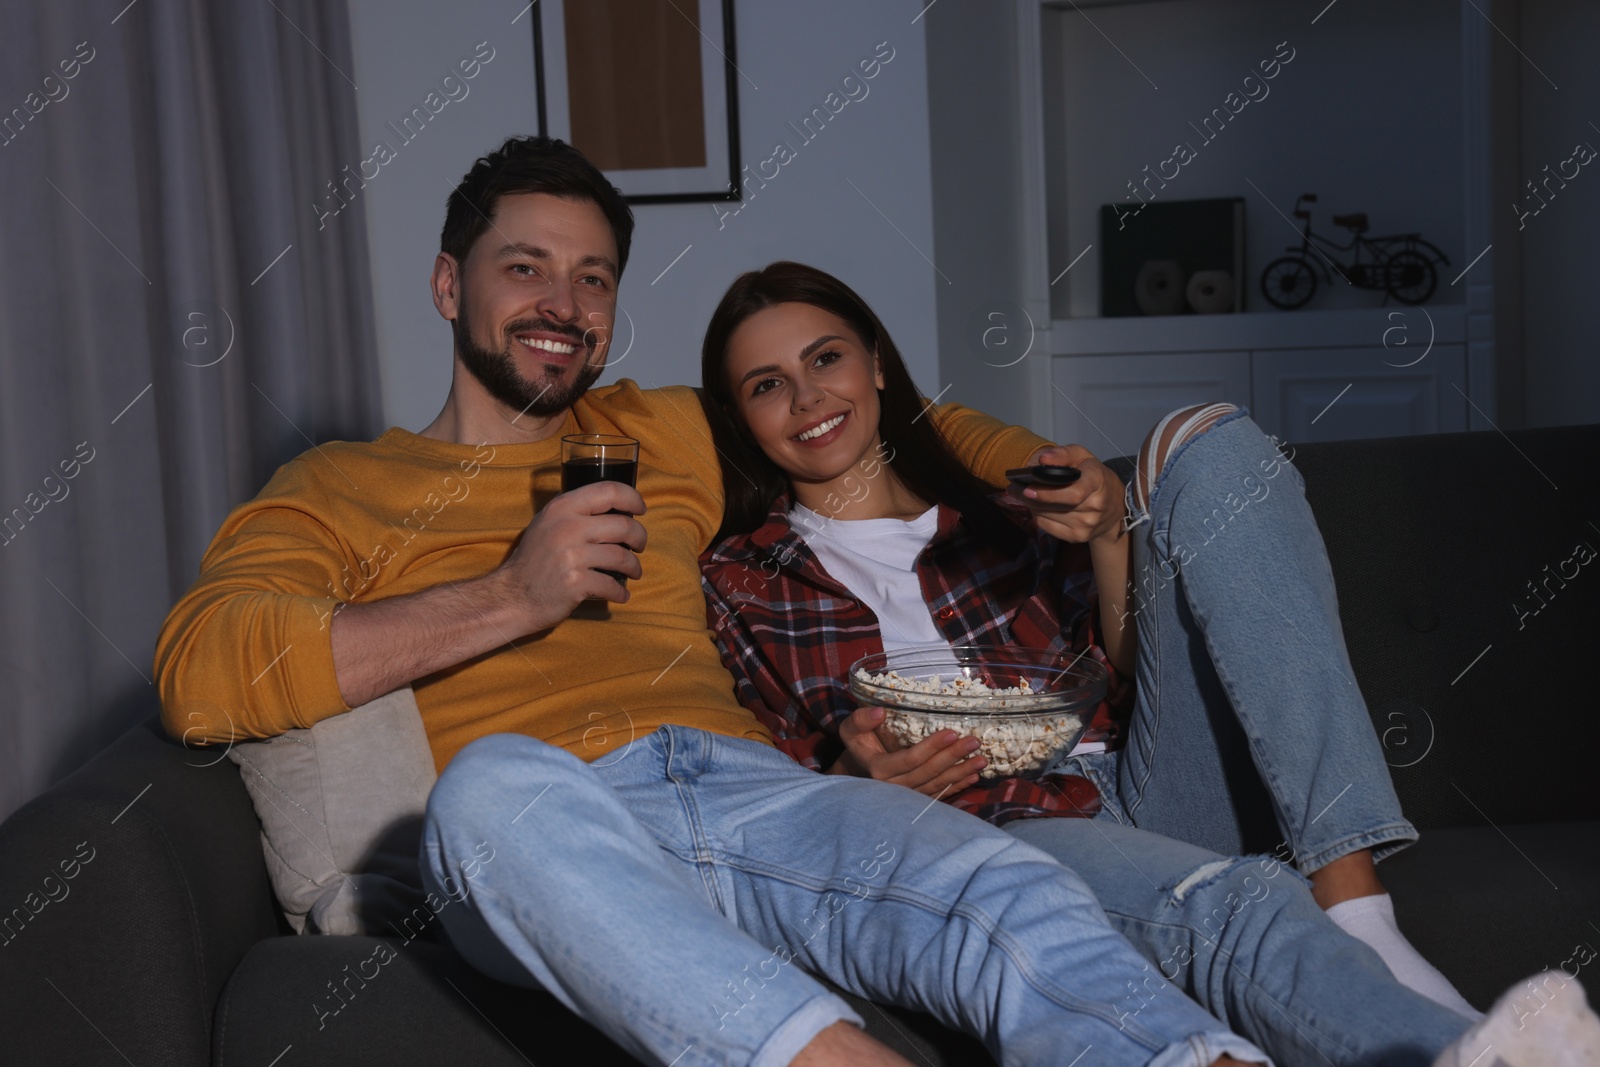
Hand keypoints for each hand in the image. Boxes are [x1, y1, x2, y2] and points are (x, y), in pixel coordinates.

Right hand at [494, 480, 647, 631]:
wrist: (512, 595)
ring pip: (622, 557)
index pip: (609, 491)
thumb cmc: (534, 559)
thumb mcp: (546, 523)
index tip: (640, 509)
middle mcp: (567, 527)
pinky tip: (621, 594)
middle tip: (640, 545)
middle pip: (624, 525)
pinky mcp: (576, 582)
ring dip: (634, 566)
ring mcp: (572, 556)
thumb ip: (574, 511)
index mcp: (562, 508)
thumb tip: (613, 506)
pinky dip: (621, 592)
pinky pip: (612, 586)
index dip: (632, 498)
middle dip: (640, 537)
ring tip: (634, 571)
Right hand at [828, 706, 984, 797]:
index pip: (910, 759)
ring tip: (982, 760)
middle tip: (974, 742)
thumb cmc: (858, 746)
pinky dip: (957, 787)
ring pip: (937, 786)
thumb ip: (861, 720)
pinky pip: (939, 795)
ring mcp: (906, 798)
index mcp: (878, 770)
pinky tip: (973, 777)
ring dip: (961, 773)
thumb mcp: (851, 730)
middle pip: (928, 773)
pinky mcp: (916, 802)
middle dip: (953, 757)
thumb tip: (880, 712)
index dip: (932, 747)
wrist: (857, 773)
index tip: (952, 733)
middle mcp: (893, 787)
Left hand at [1011, 445, 1125, 543]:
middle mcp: (1094, 506)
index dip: (1049, 494)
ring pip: (1048, 517)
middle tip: (1013, 489)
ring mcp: (1087, 525)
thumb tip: (1042, 460)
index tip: (1027, 488)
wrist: (1116, 507)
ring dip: (1032, 506)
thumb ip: (1063, 454)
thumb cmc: (1095, 477)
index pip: (1073, 493)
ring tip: (1023, 495)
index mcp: (1097, 482)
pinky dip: (1039, 517)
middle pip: (1056, 506)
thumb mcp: (1083, 457)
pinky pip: (1048, 528)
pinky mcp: (1079, 537)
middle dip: (1030, 498)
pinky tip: (1037, 507)